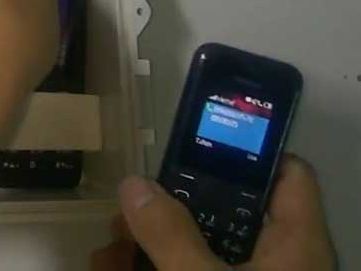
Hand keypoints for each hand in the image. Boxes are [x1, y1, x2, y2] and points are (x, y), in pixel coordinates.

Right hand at [90, 154, 336, 269]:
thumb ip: (168, 234)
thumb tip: (134, 184)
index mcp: (295, 244)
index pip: (287, 175)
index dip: (245, 150)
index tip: (190, 140)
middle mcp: (281, 264)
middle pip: (226, 216)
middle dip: (166, 212)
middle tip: (123, 215)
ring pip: (197, 255)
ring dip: (145, 251)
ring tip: (104, 257)